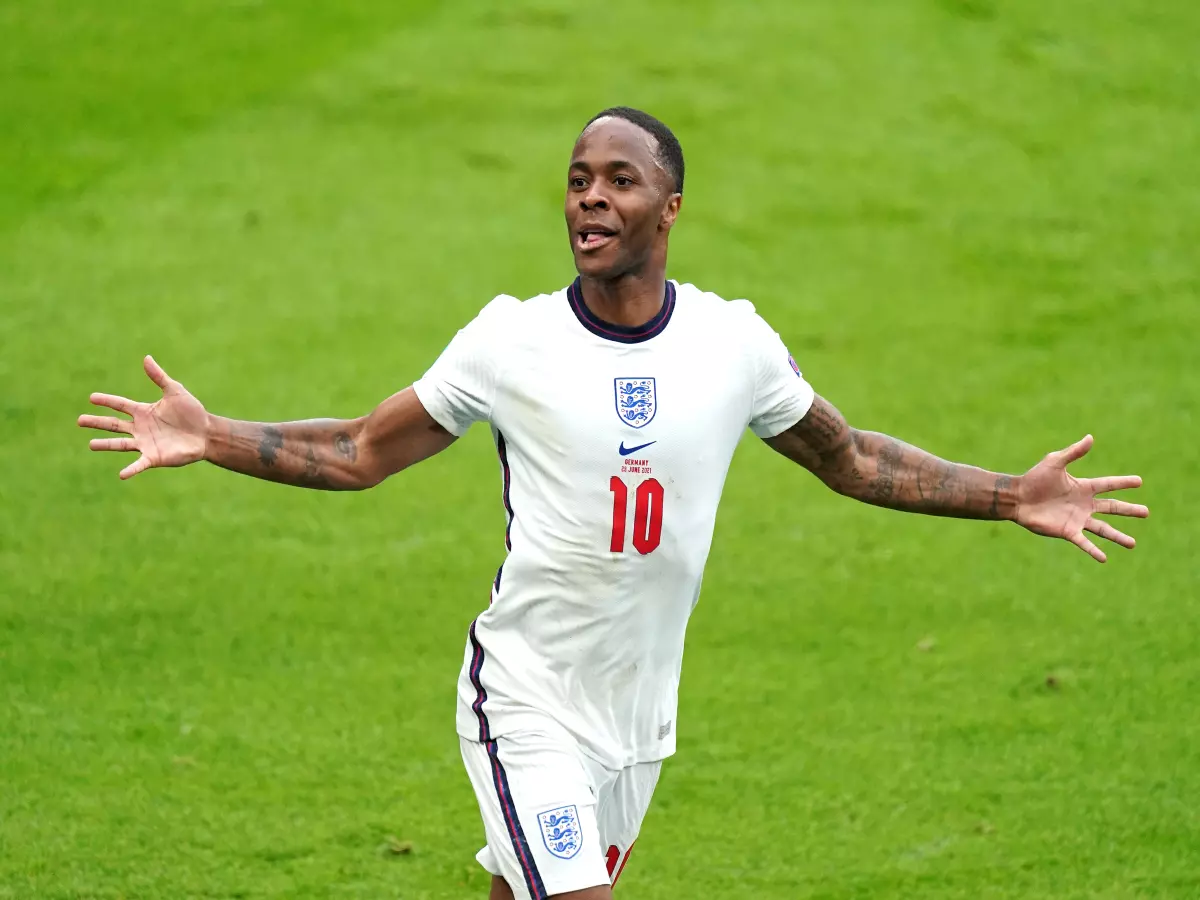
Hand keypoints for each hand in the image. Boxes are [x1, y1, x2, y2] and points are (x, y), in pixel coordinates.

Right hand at [78, 356, 208, 478]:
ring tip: (90, 445)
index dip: (106, 401)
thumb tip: (146, 358)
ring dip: (106, 445)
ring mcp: (145, 443)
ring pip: (121, 444)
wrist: (207, 432)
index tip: (91, 398)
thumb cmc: (192, 412)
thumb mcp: (175, 391)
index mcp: (143, 412)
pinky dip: (131, 469)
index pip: (120, 405)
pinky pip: (139, 464)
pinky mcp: (154, 457)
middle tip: (79, 421)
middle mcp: (140, 428)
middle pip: (114, 425)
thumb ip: (159, 377)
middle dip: (97, 422)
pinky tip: (122, 474)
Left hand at [1014, 434, 1147, 562]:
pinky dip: (1093, 550)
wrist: (1016, 497)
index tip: (1140, 481)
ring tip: (1132, 544)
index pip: (1108, 485)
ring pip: (1102, 529)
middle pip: (1112, 508)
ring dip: (1117, 537)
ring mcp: (1076, 519)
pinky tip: (1104, 558)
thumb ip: (1073, 453)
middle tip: (1146, 512)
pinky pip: (1084, 542)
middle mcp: (1083, 504)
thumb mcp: (1054, 462)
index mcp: (1083, 487)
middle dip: (1129, 510)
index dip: (1123, 483)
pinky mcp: (1067, 531)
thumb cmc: (1034, 479)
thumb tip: (1090, 437)